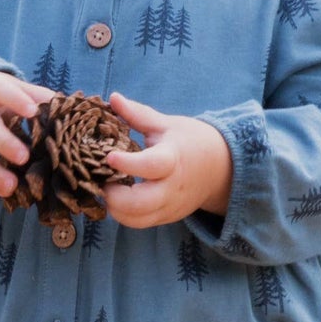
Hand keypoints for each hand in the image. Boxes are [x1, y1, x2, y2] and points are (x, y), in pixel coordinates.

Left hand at [103, 93, 231, 226]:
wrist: (219, 169)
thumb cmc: (188, 141)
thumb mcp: (166, 124)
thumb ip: (138, 114)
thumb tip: (113, 98)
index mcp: (173, 159)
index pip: (152, 165)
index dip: (129, 163)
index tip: (109, 157)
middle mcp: (172, 187)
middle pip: (141, 203)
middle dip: (115, 196)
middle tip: (101, 180)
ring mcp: (169, 206)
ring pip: (137, 219)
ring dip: (115, 208)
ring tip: (106, 189)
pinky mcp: (166, 217)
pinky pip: (139, 223)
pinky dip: (123, 214)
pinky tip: (116, 198)